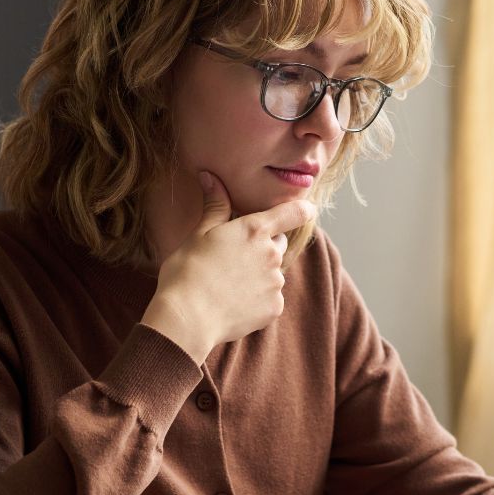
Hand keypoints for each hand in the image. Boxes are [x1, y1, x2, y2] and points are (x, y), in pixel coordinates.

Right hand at [141, 171, 315, 363]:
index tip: (307, 209)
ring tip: (229, 284)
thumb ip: (215, 206)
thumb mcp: (199, 234)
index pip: (293, 213)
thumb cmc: (187, 272)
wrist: (187, 318)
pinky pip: (271, 298)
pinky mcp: (274, 308)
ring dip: (259, 275)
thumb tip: (210, 176)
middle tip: (235, 258)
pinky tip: (234, 303)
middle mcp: (271, 254)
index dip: (302, 209)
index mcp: (254, 230)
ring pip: (273, 273)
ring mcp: (275, 283)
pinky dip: (257, 299)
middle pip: (278, 244)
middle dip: (264, 246)